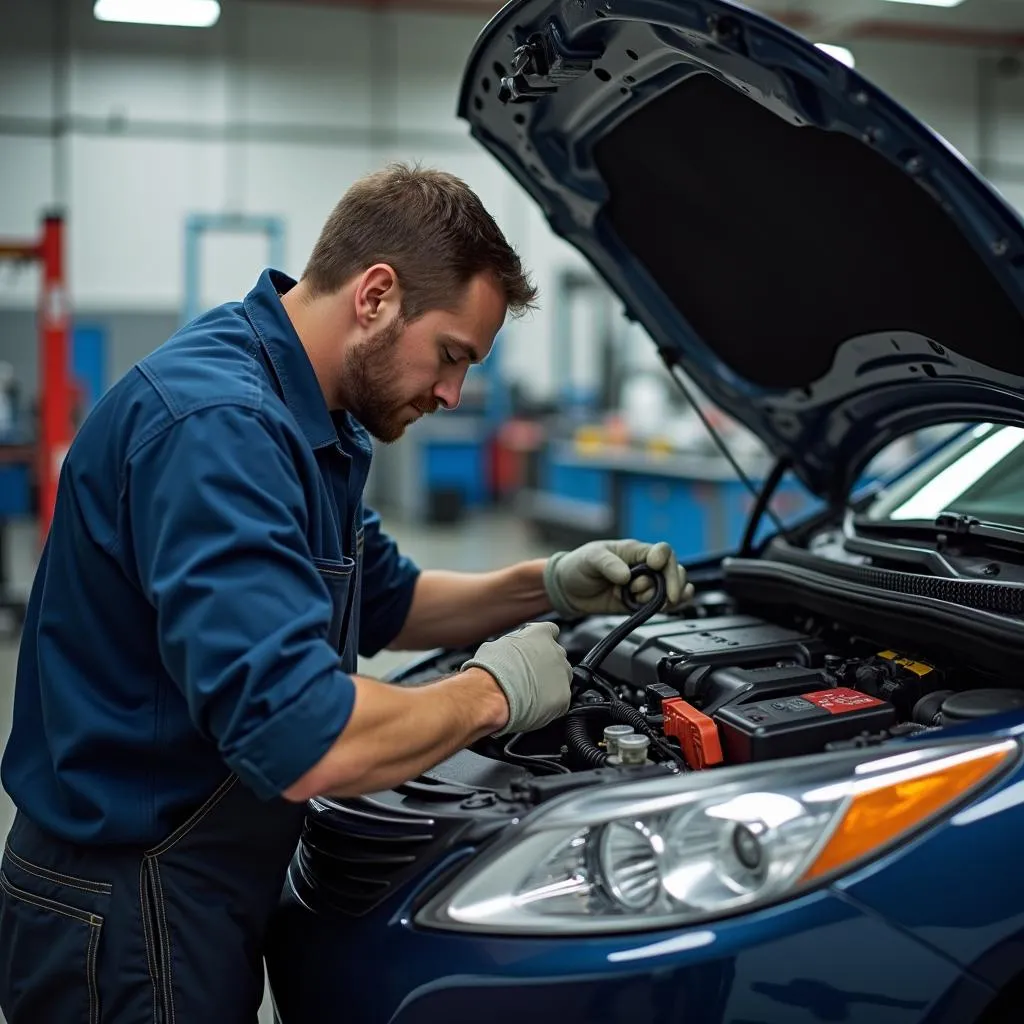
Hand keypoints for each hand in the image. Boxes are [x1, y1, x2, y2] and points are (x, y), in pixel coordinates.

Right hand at [462, 622, 571, 734]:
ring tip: (531, 693)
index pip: (551, 630)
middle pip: (557, 656)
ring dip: (551, 683)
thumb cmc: (490, 671)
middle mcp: (556, 651)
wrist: (492, 695)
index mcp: (540, 634)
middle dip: (546, 664)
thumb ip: (512, 645)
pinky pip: (561, 699)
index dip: (542, 641)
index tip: (535, 649)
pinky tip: (535, 706)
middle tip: (529, 675)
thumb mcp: (496, 646)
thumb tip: (509, 650)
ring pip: (562, 677)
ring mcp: (563, 674)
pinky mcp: (564, 697)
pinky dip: (551, 703)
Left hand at [543, 539, 692, 616]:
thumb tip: (626, 576)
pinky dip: (672, 606)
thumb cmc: (578, 565)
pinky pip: (662, 604)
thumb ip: (608, 564)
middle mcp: (644, 568)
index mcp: (635, 552)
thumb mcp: (591, 558)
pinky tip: (672, 606)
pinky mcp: (639, 604)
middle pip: (673, 571)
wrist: (567, 590)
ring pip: (672, 588)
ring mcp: (643, 587)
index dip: (664, 559)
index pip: (662, 552)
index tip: (655, 567)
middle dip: (669, 583)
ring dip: (667, 597)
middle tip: (652, 593)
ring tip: (644, 600)